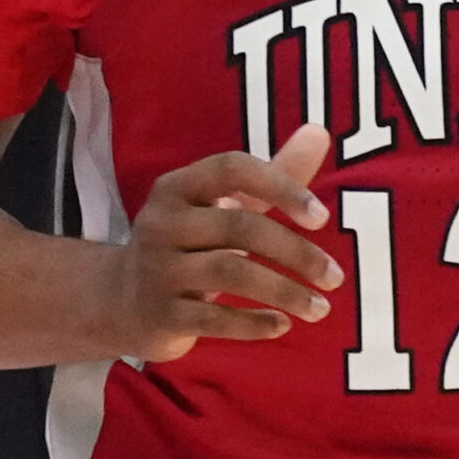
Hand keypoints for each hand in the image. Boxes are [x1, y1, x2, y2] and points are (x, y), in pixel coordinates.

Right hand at [96, 124, 339, 362]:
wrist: (122, 300)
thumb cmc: (192, 242)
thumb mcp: (226, 204)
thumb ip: (275, 172)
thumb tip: (320, 132)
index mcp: (177, 187)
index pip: (231, 169)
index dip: (280, 187)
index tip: (322, 218)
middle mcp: (162, 223)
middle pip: (240, 227)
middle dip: (296, 253)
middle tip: (335, 277)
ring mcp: (157, 270)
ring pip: (231, 273)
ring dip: (285, 292)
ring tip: (321, 308)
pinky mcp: (160, 315)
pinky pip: (215, 319)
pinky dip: (254, 323)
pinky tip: (282, 325)